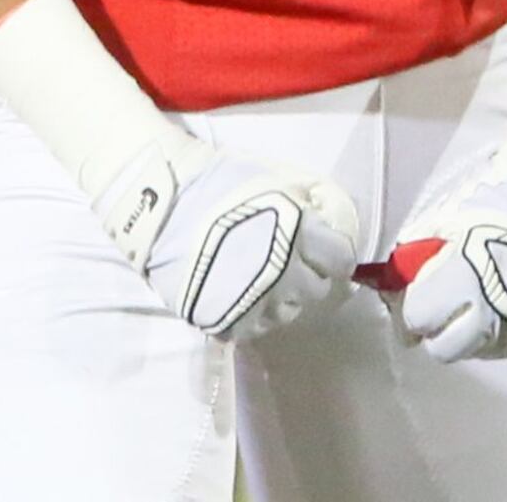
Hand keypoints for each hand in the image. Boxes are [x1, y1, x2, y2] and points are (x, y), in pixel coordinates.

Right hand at [96, 137, 359, 341]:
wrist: (165, 202)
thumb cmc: (223, 182)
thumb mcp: (277, 178)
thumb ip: (312, 200)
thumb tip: (333, 220)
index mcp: (301, 235)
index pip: (341, 260)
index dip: (333, 254)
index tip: (322, 251)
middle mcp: (285, 273)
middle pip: (316, 290)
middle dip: (307, 274)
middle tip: (287, 260)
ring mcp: (256, 302)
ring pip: (286, 314)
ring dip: (280, 298)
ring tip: (259, 278)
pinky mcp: (225, 321)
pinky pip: (253, 329)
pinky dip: (250, 315)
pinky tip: (238, 295)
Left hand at [387, 142, 506, 362]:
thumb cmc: (492, 206)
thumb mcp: (446, 221)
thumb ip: (416, 258)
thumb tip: (389, 287)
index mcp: (466, 274)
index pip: (419, 317)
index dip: (411, 307)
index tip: (414, 296)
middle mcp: (494, 311)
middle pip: (443, 349)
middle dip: (435, 329)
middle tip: (438, 306)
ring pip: (473, 352)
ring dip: (464, 333)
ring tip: (473, 298)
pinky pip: (502, 348)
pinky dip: (491, 333)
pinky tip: (496, 303)